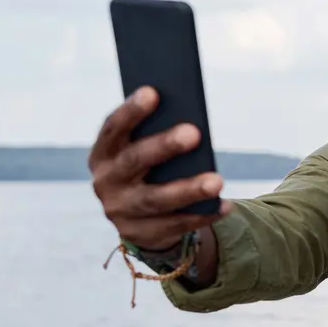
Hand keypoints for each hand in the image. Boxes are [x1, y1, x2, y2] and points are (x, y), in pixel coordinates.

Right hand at [89, 86, 231, 250]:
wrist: (140, 221)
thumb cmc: (149, 172)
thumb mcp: (145, 154)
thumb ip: (155, 137)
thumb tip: (190, 121)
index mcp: (102, 154)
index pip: (112, 129)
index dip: (131, 111)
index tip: (153, 92)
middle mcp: (105, 182)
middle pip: (134, 161)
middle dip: (164, 146)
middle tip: (194, 133)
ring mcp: (120, 211)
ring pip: (156, 199)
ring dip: (188, 189)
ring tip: (217, 180)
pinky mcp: (141, 234)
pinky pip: (175, 225)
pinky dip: (202, 214)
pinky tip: (224, 205)